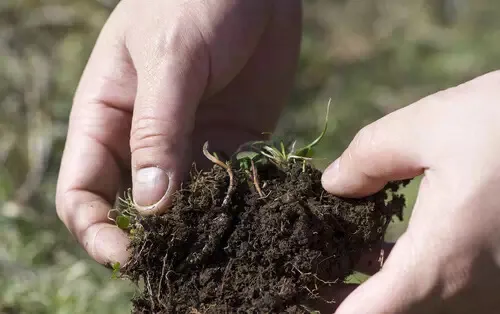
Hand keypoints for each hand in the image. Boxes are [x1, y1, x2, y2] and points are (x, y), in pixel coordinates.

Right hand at [55, 0, 300, 265]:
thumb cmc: (196, 2)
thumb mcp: (169, 59)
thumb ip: (157, 130)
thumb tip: (150, 205)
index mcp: (105, 118)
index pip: (82, 192)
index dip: (96, 230)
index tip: (129, 254)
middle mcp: (142, 139)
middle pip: (131, 207)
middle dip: (148, 238)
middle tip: (180, 257)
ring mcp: (188, 143)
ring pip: (181, 204)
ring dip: (194, 227)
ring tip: (217, 244)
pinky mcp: (230, 141)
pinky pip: (224, 187)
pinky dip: (232, 206)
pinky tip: (249, 217)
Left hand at [322, 70, 499, 312]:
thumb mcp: (430, 126)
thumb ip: (367, 157)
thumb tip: (332, 184)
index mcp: (441, 264)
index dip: (324, 310)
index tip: (291, 298)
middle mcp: (470, 294)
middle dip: (339, 299)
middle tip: (301, 276)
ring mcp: (493, 292)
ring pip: (415, 305)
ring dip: (370, 291)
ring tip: (326, 264)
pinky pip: (442, 289)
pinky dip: (403, 278)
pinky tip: (379, 249)